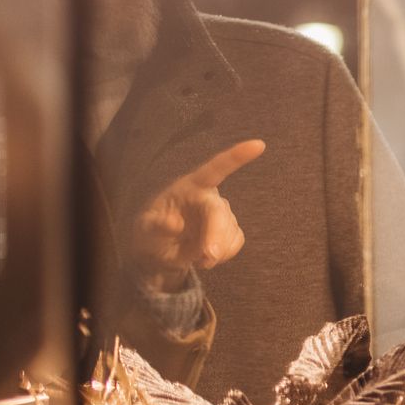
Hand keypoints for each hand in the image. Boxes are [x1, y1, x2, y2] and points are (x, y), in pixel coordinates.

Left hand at [127, 140, 265, 290]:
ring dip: (215, 250)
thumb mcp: (145, 230)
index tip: (258, 145)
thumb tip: (173, 223)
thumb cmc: (151, 234)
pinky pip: (236, 243)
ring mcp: (223, 213)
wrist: (161, 253)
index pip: (215, 169)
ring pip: (229, 232)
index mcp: (190, 186)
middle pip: (220, 212)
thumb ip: (156, 226)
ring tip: (195, 257)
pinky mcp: (232, 230)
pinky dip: (223, 254)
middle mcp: (210, 196)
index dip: (236, 157)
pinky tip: (206, 256)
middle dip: (215, 236)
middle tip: (206, 259)